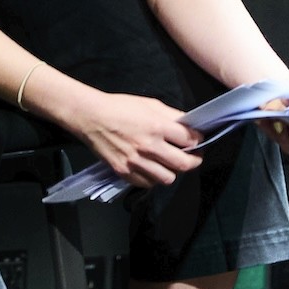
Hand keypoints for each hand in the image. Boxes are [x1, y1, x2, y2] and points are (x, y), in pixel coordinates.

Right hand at [68, 90, 202, 187]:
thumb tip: (189, 125)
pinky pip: (148, 184)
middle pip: (184, 164)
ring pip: (168, 178)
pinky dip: (153, 178)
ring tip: (170, 163)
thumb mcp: (149, 104)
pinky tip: (152, 168)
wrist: (90, 117)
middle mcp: (148, 147)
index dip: (198, 140)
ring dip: (173, 171)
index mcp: (157, 127)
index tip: (197, 140)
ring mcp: (136, 162)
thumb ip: (171, 115)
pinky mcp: (124, 172)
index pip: (190, 140)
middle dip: (194, 161)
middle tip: (193, 157)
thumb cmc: (120, 107)